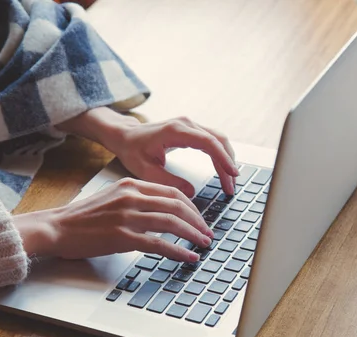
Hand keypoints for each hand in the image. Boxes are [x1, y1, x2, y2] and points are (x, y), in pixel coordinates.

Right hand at [14, 178, 214, 260]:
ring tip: (204, 244)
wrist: (56, 227)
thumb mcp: (112, 197)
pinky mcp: (122, 237)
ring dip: (193, 234)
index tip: (200, 218)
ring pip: (172, 222)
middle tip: (207, 232)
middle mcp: (131, 197)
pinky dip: (178, 251)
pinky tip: (188, 257)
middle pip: (177, 205)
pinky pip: (159, 244)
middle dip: (197, 220)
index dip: (191, 206)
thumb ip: (136, 199)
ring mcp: (127, 216)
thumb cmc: (82, 217)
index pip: (171, 192)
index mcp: (130, 185)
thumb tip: (162, 210)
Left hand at [57, 108, 238, 197]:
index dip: (223, 159)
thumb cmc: (132, 150)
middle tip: (231, 187)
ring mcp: (189, 125)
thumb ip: (168, 181)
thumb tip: (192, 192)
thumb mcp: (144, 170)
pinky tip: (223, 171)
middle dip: (228, 164)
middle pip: (218, 140)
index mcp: (175, 131)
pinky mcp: (191, 130)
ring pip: (218, 140)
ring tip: (229, 183)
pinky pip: (212, 141)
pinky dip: (220, 156)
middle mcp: (185, 124)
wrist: (124, 136)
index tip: (232, 175)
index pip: (208, 142)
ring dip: (227, 160)